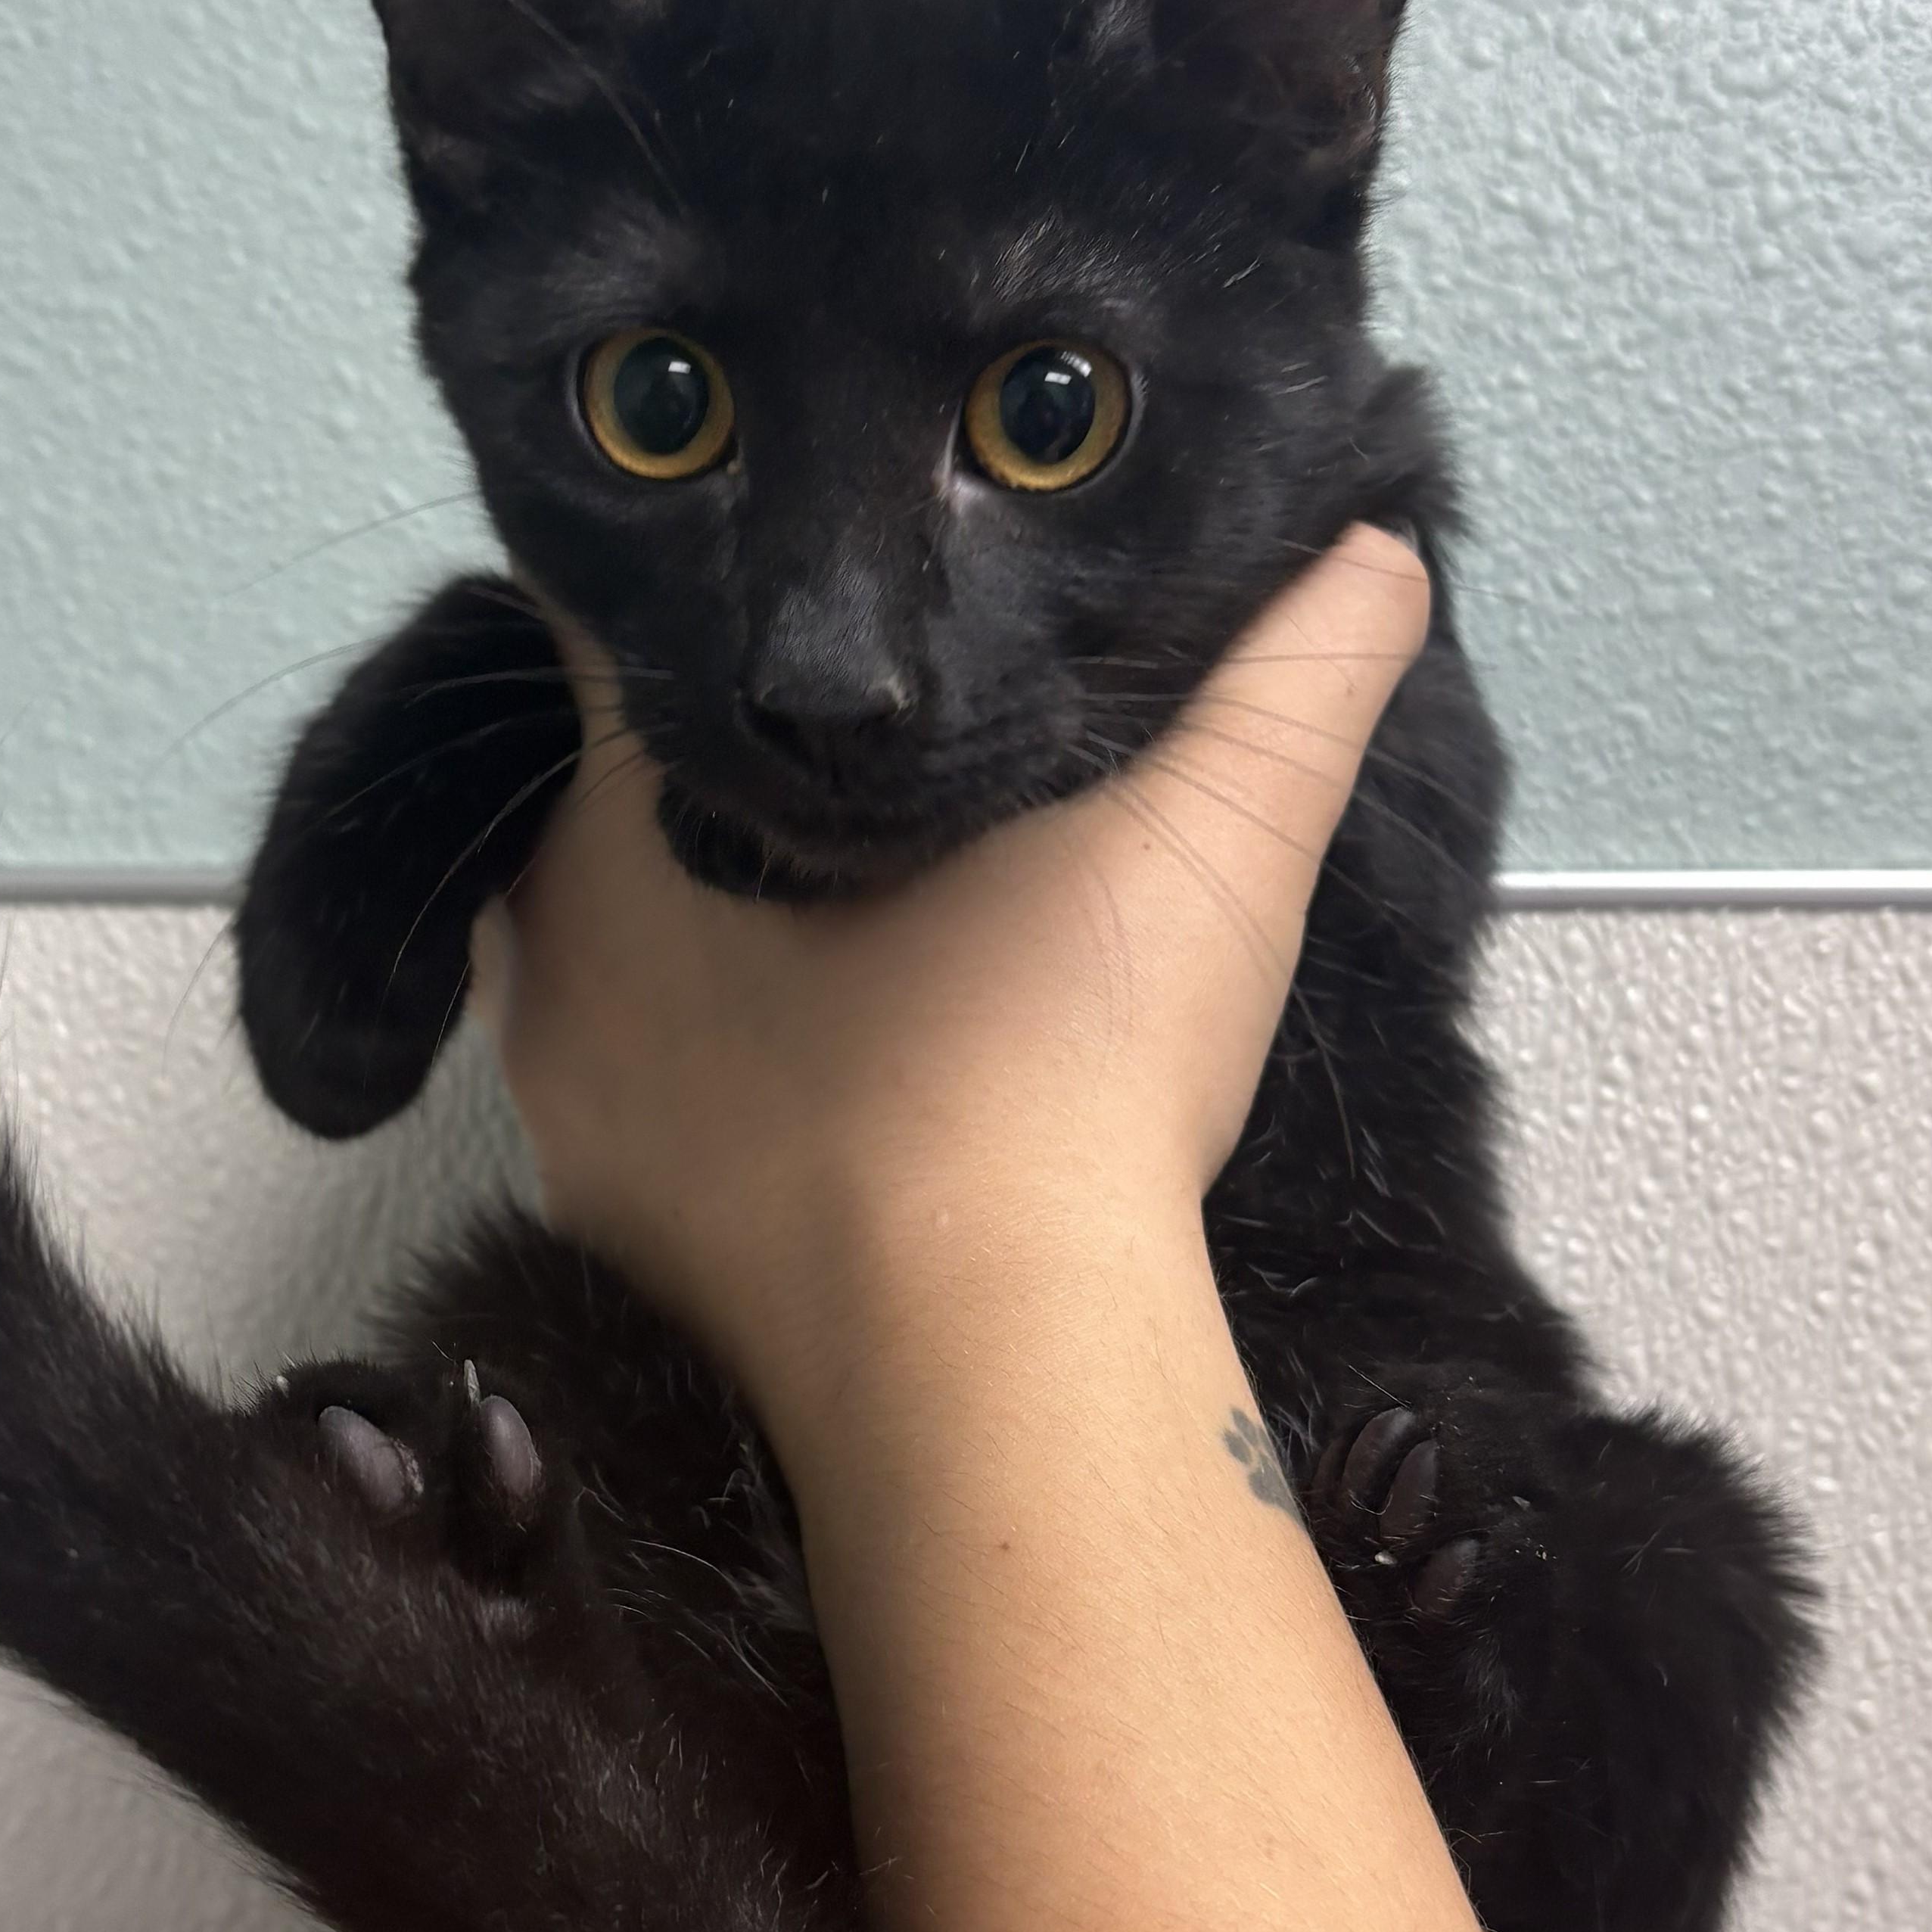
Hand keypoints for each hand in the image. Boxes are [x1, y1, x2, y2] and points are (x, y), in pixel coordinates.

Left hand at [470, 524, 1430, 1441]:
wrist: (994, 1379)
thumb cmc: (1055, 1070)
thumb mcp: (1207, 840)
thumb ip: (1290, 678)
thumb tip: (1376, 552)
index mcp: (628, 800)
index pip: (612, 622)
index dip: (717, 583)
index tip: (817, 582)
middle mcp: (556, 937)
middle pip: (584, 782)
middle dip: (702, 746)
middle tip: (840, 729)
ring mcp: (566, 1097)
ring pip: (590, 940)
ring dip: (685, 903)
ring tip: (825, 876)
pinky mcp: (611, 1221)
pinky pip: (624, 1086)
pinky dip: (698, 1048)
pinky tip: (811, 1037)